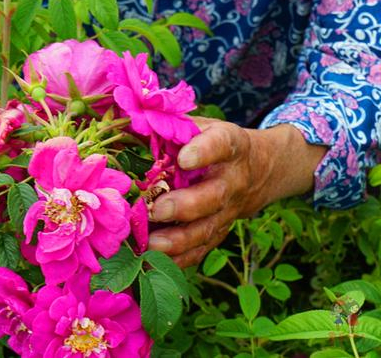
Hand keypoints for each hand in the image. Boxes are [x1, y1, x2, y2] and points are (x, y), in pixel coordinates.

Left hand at [147, 117, 325, 267]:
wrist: (259, 168)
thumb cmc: (214, 142)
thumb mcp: (200, 125)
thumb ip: (167, 125)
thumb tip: (123, 123)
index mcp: (230, 145)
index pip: (221, 145)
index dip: (204, 152)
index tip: (184, 158)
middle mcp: (233, 179)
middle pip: (213, 196)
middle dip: (184, 206)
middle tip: (155, 209)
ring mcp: (229, 210)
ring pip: (207, 229)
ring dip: (178, 240)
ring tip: (150, 244)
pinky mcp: (221, 231)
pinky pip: (202, 250)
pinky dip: (179, 259)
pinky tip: (153, 261)